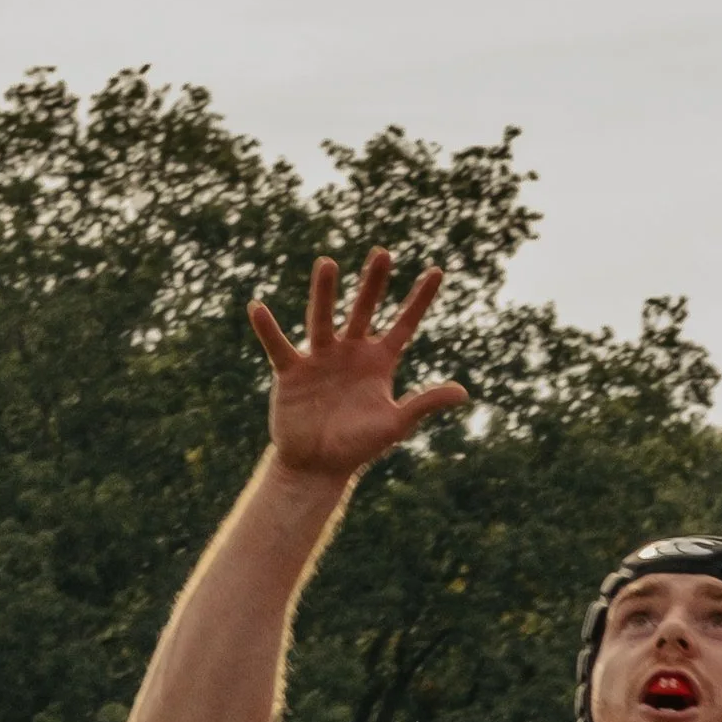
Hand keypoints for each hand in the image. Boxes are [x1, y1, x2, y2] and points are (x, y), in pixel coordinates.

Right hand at [250, 251, 467, 482]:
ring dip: (325, 292)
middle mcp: (350, 352)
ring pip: (323, 318)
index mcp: (378, 362)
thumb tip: (463, 392)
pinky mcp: (291, 371)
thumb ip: (425, 403)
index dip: (420, 301)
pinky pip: (278, 346)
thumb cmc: (357, 447)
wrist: (317, 467)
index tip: (436, 272)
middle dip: (374, 284)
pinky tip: (257, 309)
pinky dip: (267, 329)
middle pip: (364, 310)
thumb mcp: (395, 424)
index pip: (404, 325)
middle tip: (384, 254)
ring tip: (328, 264)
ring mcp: (320, 358)